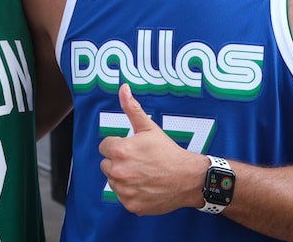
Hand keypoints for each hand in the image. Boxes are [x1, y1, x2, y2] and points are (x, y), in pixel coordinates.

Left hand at [98, 84, 204, 214]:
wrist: (188, 178)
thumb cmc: (168, 151)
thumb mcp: (149, 128)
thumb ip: (132, 108)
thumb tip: (123, 88)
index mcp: (120, 151)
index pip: (104, 147)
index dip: (118, 145)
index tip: (132, 148)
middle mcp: (118, 172)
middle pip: (106, 164)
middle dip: (118, 161)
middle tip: (139, 161)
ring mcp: (124, 190)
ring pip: (113, 181)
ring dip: (123, 177)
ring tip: (143, 173)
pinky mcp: (131, 205)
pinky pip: (122, 196)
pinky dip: (131, 193)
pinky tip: (145, 186)